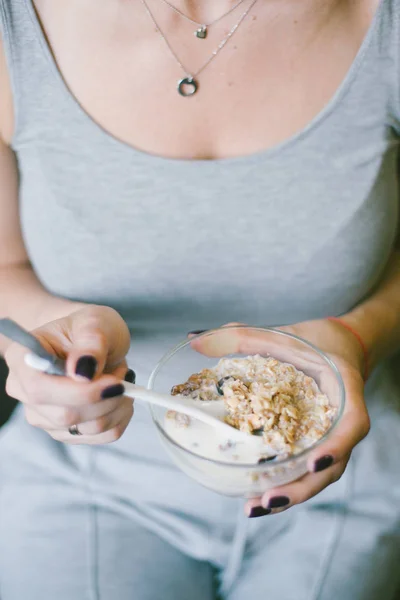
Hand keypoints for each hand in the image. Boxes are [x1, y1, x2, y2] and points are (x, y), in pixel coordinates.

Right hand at [5, 305, 133, 443]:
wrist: (92, 342)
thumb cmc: (88, 327)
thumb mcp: (95, 322)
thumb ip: (91, 343)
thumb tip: (82, 372)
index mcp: (23, 359)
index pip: (40, 389)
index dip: (79, 392)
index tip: (114, 382)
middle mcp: (26, 392)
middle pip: (64, 415)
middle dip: (105, 398)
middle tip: (122, 372)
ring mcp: (43, 416)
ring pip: (86, 429)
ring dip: (117, 405)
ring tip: (119, 378)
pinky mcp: (65, 431)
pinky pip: (100, 437)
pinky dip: (120, 417)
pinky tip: (120, 397)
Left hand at [243, 318, 370, 515]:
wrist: (335, 345)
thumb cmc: (312, 340)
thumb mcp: (282, 333)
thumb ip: (241, 335)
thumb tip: (195, 340)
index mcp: (344, 389)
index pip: (353, 424)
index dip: (337, 446)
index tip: (313, 461)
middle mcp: (341, 419)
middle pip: (332, 464)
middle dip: (301, 487)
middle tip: (266, 498)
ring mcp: (329, 436)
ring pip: (317, 475)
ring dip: (290, 494)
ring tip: (254, 506)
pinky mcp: (314, 443)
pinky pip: (304, 467)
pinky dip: (284, 482)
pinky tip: (256, 493)